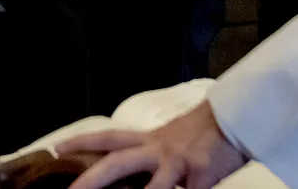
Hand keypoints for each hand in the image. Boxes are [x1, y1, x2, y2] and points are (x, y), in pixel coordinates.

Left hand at [59, 102, 247, 188]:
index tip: (57, 148)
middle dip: (92, 179)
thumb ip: (153, 154)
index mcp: (151, 139)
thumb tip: (134, 169)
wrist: (239, 118)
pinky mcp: (201, 179)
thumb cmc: (207, 132)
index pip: (109, 137)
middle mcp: (159, 150)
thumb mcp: (173, 139)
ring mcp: (179, 165)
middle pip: (118, 162)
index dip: (82, 142)